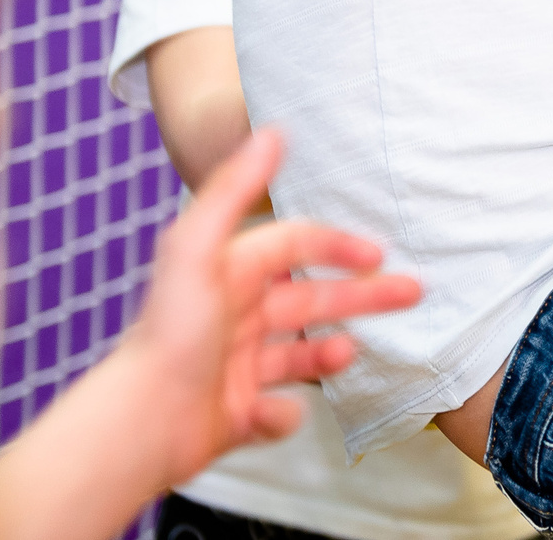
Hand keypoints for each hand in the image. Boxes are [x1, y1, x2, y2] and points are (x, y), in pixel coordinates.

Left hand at [116, 129, 421, 485]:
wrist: (140, 422)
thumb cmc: (169, 332)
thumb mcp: (198, 248)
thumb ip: (234, 188)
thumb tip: (273, 130)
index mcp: (231, 273)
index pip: (295, 245)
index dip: (338, 244)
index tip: (381, 253)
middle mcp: (237, 316)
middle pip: (313, 298)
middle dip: (364, 295)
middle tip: (413, 293)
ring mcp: (238, 366)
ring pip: (301, 354)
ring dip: (330, 352)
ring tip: (350, 354)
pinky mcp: (236, 414)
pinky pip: (277, 411)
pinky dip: (285, 414)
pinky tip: (276, 411)